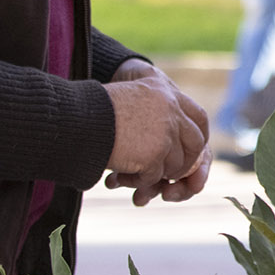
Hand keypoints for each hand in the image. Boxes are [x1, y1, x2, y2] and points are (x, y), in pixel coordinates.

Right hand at [103, 59, 209, 203]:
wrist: (75, 119)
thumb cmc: (94, 111)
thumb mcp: (132, 100)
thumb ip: (156, 113)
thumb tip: (181, 140)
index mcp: (166, 92)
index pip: (198, 117)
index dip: (197, 137)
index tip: (191, 150)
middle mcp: (171, 109)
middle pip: (195, 142)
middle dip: (186, 162)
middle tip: (170, 172)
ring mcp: (165, 131)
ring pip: (175, 164)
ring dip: (157, 174)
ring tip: (135, 173)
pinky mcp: (155, 152)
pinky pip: (155, 176)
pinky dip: (140, 181)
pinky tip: (122, 177)